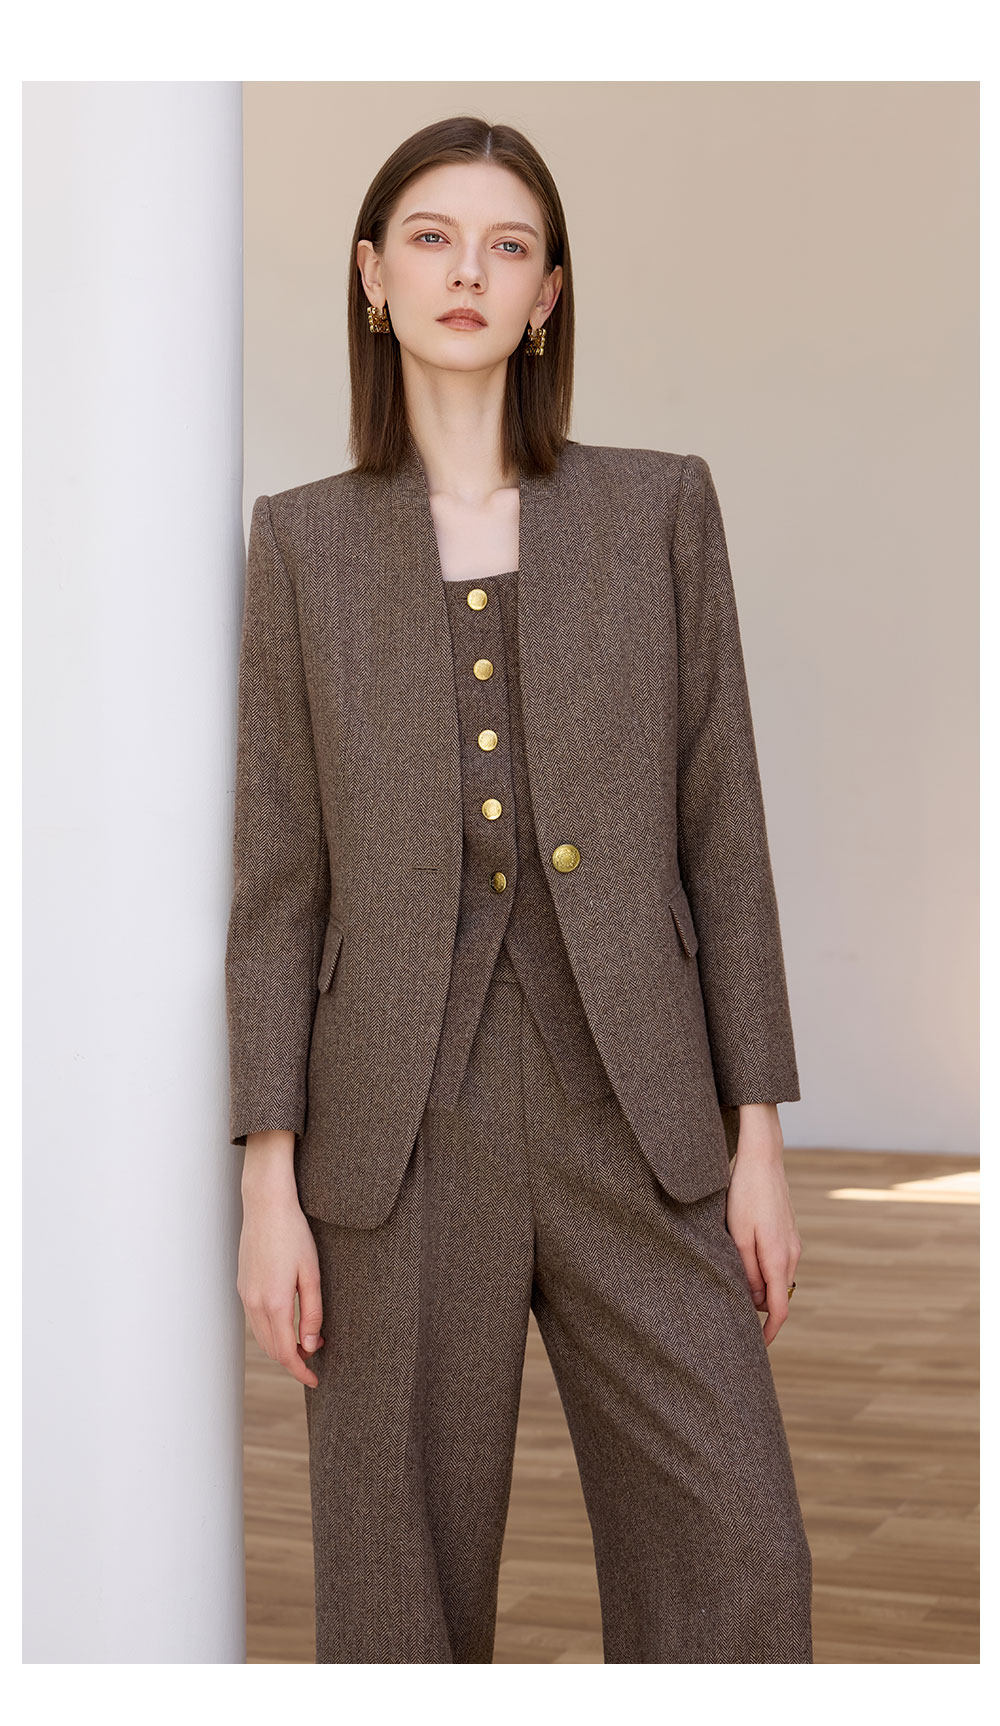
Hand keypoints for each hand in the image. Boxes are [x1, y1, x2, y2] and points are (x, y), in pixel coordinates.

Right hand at [238, 1135, 324, 1387]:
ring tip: (307, 1339)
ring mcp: (245, 1294)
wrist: (266, 1205)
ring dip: (281, 1346)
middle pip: (271, 1349)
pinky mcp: (243, 1285)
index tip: (315, 1379)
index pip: (285, 1353)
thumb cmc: (293, 1234)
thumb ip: (312, 1312)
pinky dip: (271, 1330)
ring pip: (261, 1336)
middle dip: (293, 1360)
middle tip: (316, 1357)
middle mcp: (254, 1303)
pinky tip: (288, 1321)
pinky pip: (255, 1320)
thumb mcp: (311, 1274)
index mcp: (274, 1303)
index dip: (301, 1371)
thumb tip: (311, 1344)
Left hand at [725, 1105, 801, 1346]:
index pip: (779, 1308)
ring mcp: (792, 1243)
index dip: (769, 1332)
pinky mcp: (787, 1234)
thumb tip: (752, 1299)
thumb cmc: (745, 1195)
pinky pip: (776, 1263)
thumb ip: (746, 1270)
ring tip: (730, 1283)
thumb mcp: (737, 1235)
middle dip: (758, 1309)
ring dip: (757, 1287)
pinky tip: (742, 1261)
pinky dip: (762, 1271)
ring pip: (776, 1279)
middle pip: (777, 1296)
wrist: (763, 1160)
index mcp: (778, 1258)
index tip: (757, 1348)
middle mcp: (791, 1254)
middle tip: (730, 1312)